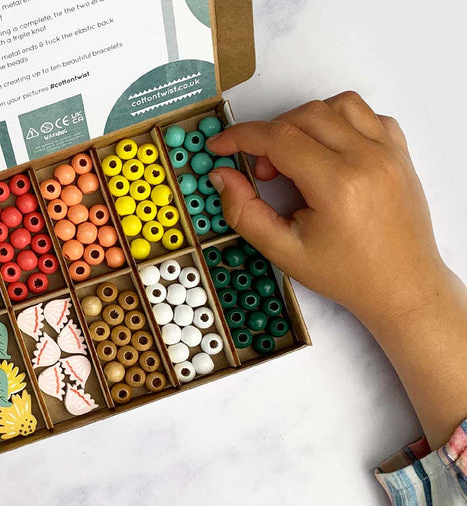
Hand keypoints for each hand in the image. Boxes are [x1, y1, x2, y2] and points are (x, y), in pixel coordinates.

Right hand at [207, 91, 447, 324]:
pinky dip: (338, 123)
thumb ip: (244, 213)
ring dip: (304, 122)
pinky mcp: (399, 151)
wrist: (401, 285)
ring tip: (295, 159)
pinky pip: (365, 115)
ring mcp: (389, 151)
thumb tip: (222, 176)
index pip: (279, 139)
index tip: (220, 147)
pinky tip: (327, 153)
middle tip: (263, 173)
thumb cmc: (346, 274)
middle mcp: (367, 158)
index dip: (241, 137)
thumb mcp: (284, 251)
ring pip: (337, 105)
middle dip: (270, 136)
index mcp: (338, 185)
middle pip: (304, 115)